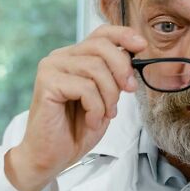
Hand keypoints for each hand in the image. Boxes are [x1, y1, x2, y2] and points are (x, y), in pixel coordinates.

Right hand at [5, 25, 146, 190]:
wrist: (50, 157)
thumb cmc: (74, 130)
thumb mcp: (104, 99)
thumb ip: (114, 77)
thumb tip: (132, 57)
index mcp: (74, 57)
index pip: (101, 33)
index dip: (124, 35)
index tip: (142, 47)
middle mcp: (60, 57)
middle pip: (102, 47)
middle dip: (122, 70)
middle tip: (128, 91)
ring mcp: (51, 68)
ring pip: (96, 68)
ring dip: (109, 96)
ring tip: (104, 115)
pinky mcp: (47, 83)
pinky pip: (85, 87)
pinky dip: (95, 108)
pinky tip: (90, 120)